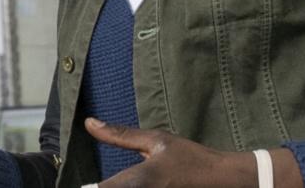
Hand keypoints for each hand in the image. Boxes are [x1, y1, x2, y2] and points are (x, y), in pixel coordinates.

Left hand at [85, 119, 257, 187]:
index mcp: (134, 183)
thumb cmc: (191, 159)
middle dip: (102, 187)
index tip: (77, 183)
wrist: (226, 181)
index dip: (87, 187)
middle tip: (101, 181)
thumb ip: (120, 135)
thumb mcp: (157, 141)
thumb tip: (89, 123)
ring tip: (115, 182)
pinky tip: (139, 185)